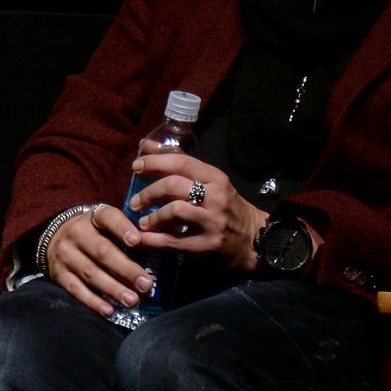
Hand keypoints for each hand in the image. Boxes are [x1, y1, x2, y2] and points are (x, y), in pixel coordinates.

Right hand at [45, 205, 154, 316]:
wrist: (55, 239)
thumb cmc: (93, 233)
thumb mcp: (105, 224)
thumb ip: (127, 233)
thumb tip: (156, 249)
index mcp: (93, 218)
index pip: (108, 217)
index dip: (122, 228)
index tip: (137, 241)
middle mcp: (76, 234)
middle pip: (102, 251)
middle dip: (126, 270)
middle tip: (146, 285)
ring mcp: (66, 255)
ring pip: (91, 273)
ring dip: (114, 289)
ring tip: (132, 300)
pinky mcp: (59, 275)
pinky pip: (77, 290)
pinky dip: (94, 302)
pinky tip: (109, 310)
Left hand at [125, 154, 265, 270]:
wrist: (255, 241)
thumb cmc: (227, 207)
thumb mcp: (211, 183)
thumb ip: (180, 165)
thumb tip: (147, 145)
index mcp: (216, 178)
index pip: (182, 162)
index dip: (154, 162)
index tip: (135, 167)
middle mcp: (216, 197)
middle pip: (173, 185)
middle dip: (148, 193)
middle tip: (135, 202)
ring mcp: (213, 222)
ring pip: (174, 211)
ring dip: (152, 217)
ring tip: (142, 222)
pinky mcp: (208, 245)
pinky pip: (174, 241)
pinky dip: (153, 240)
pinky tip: (144, 238)